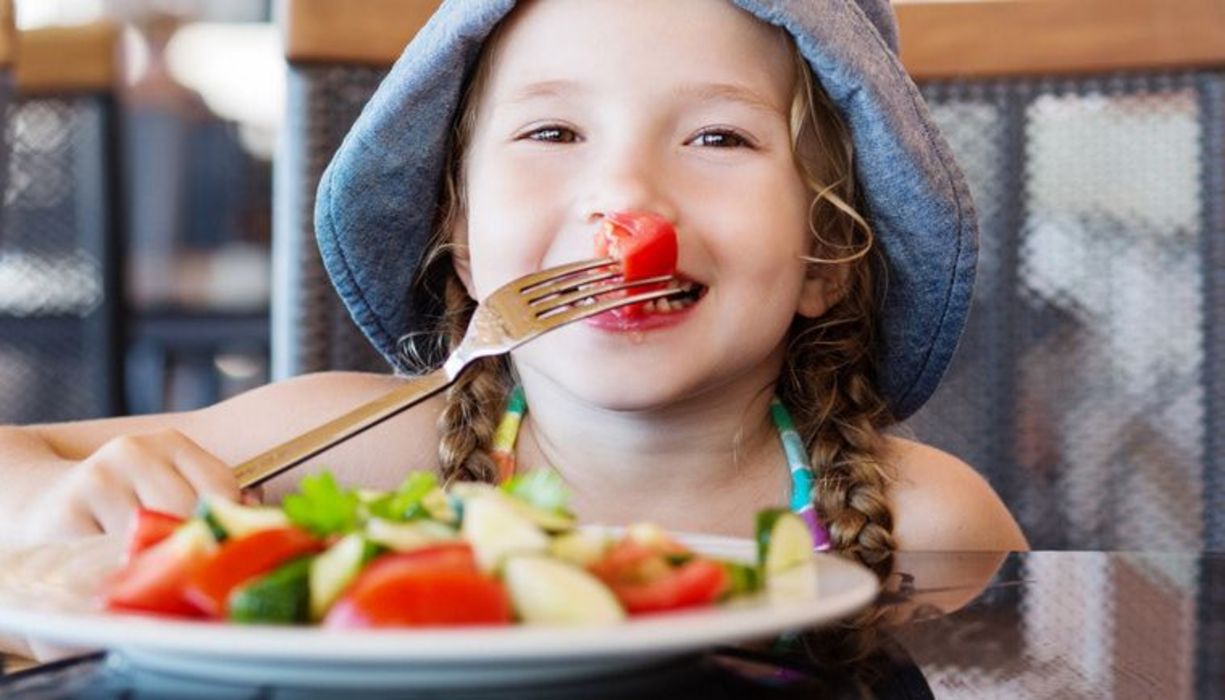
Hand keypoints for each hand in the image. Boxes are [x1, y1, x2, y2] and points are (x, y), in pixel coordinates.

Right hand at [22, 429, 244, 542]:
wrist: (43, 499)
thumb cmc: (122, 498)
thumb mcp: (166, 482)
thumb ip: (209, 495)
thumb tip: (254, 513)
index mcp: (168, 442)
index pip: (219, 485)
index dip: (225, 520)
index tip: (221, 543)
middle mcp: (132, 452)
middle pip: (186, 511)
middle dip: (189, 542)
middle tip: (186, 563)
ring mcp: (98, 480)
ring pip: (149, 536)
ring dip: (153, 558)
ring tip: (146, 560)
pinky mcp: (67, 513)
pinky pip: (112, 554)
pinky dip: (121, 567)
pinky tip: (116, 563)